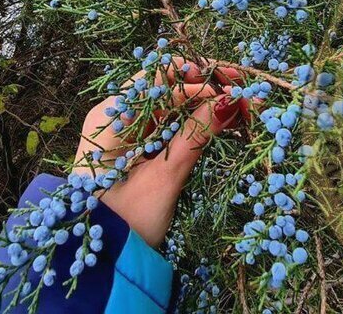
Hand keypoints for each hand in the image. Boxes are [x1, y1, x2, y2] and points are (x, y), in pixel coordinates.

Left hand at [72, 59, 246, 246]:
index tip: (234, 86)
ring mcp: (126, 132)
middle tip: (244, 96)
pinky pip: (169, 124)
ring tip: (240, 110)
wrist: (99, 265)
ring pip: (172, 105)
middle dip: (208, 89)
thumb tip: (228, 101)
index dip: (199, 77)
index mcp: (112, 116)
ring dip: (206, 105)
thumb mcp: (164, 178)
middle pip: (168, 87)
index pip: (159, 77)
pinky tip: (221, 123)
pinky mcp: (136, 148)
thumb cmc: (125, 222)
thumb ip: (195, 135)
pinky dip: (195, 122)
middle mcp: (117, 116)